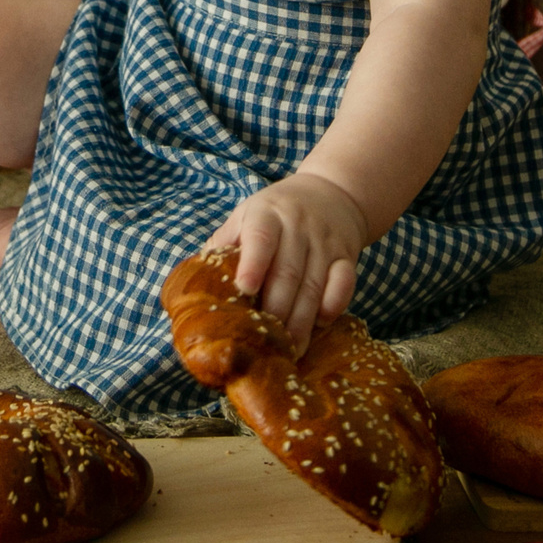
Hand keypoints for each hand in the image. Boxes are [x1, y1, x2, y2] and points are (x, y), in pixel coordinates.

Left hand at [207, 172, 368, 350]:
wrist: (332, 193)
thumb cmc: (277, 213)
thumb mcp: (247, 215)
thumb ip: (224, 244)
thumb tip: (195, 283)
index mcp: (266, 215)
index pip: (260, 239)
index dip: (253, 264)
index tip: (244, 290)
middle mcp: (298, 226)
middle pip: (288, 272)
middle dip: (276, 310)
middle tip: (266, 342)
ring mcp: (325, 241)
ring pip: (315, 284)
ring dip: (302, 321)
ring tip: (290, 349)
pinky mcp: (347, 255)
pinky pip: (344, 283)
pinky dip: (334, 306)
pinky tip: (320, 325)